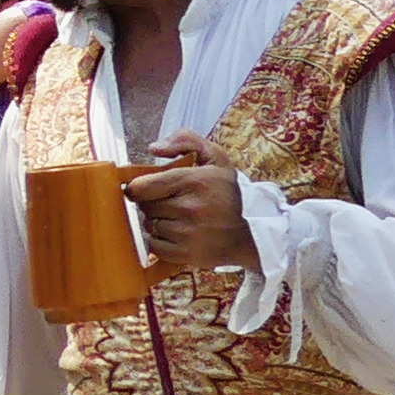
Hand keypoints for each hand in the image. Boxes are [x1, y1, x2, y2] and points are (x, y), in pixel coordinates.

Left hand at [125, 137, 255, 269]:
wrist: (257, 231)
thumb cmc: (231, 192)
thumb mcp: (215, 158)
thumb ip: (185, 140)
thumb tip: (154, 148)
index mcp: (194, 181)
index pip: (142, 187)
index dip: (137, 188)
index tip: (143, 189)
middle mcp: (190, 208)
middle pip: (145, 206)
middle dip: (153, 203)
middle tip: (172, 202)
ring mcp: (189, 234)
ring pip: (150, 225)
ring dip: (158, 222)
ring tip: (179, 218)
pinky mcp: (188, 255)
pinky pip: (155, 246)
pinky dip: (161, 241)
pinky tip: (178, 234)